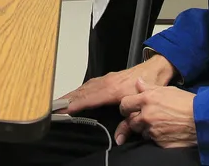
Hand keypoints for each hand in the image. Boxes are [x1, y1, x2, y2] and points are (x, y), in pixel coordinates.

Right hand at [58, 54, 175, 113]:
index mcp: (113, 90)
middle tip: (53, 107)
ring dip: (71, 94)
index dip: (76, 104)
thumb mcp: (140, 106)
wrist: (155, 69)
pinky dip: (79, 90)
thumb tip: (119, 138)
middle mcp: (106, 83)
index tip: (64, 110)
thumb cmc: (149, 85)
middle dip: (68, 99)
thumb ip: (129, 123)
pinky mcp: (107, 78)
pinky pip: (89, 84)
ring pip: (85, 87)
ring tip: (59, 102)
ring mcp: (106, 79)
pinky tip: (74, 94)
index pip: (89, 98)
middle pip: (83, 92)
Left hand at [115, 79, 196, 147]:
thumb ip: (149, 87)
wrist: (201, 119)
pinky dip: (155, 136)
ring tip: (157, 123)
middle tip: (144, 117)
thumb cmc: (186, 102)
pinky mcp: (159, 142)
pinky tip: (164, 130)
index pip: (124, 104)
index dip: (125, 107)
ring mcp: (152, 130)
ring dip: (144, 128)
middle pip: (130, 120)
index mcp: (147, 100)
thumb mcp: (167, 90)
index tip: (128, 108)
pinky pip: (151, 140)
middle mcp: (146, 115)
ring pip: (140, 132)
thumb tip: (138, 82)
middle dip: (134, 119)